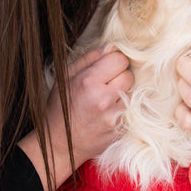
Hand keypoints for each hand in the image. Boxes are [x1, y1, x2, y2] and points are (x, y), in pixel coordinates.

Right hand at [20, 47, 133, 190]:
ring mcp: (113, 116)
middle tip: (105, 84)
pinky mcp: (120, 130)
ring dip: (122, 93)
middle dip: (119, 77)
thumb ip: (89, 58)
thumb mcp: (65, 77)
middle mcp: (103, 99)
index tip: (107, 68)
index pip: (120, 60)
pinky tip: (108, 112)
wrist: (59, 143)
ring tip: (106, 99)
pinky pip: (130, 110)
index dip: (114, 62)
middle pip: (129, 76)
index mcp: (89, 82)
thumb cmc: (60, 107)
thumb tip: (111, 47)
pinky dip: (122, 108)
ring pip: (132, 93)